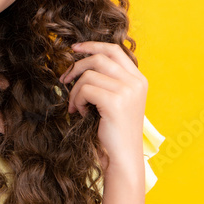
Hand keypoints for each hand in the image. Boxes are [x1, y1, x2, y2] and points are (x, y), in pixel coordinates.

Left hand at [58, 41, 147, 172]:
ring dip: (75, 90)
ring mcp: (127, 91)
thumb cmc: (115, 131)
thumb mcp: (117, 101)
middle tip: (63, 79)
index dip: (93, 45)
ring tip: (76, 106)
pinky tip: (82, 113)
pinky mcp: (115, 102)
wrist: (123, 157)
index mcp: (139, 80)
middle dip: (77, 67)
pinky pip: (85, 90)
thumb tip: (82, 62)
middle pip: (99, 58)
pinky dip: (77, 101)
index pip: (114, 50)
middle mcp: (136, 82)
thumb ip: (109, 81)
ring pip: (89, 75)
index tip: (74, 50)